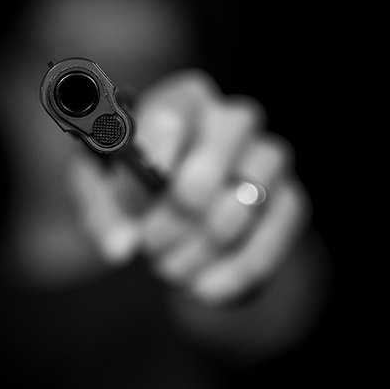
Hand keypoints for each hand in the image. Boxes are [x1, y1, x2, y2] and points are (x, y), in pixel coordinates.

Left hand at [68, 70, 310, 305]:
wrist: (175, 228)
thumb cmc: (130, 194)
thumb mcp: (99, 195)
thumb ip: (101, 214)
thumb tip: (120, 247)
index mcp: (182, 100)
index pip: (173, 112)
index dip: (156, 154)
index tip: (137, 194)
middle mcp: (232, 120)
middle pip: (218, 152)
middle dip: (179, 210)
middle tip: (151, 243)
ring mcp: (268, 159)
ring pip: (244, 201)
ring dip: (199, 248)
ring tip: (168, 268)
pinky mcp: (290, 203)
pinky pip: (271, 239)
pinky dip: (232, 273)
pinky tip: (202, 288)